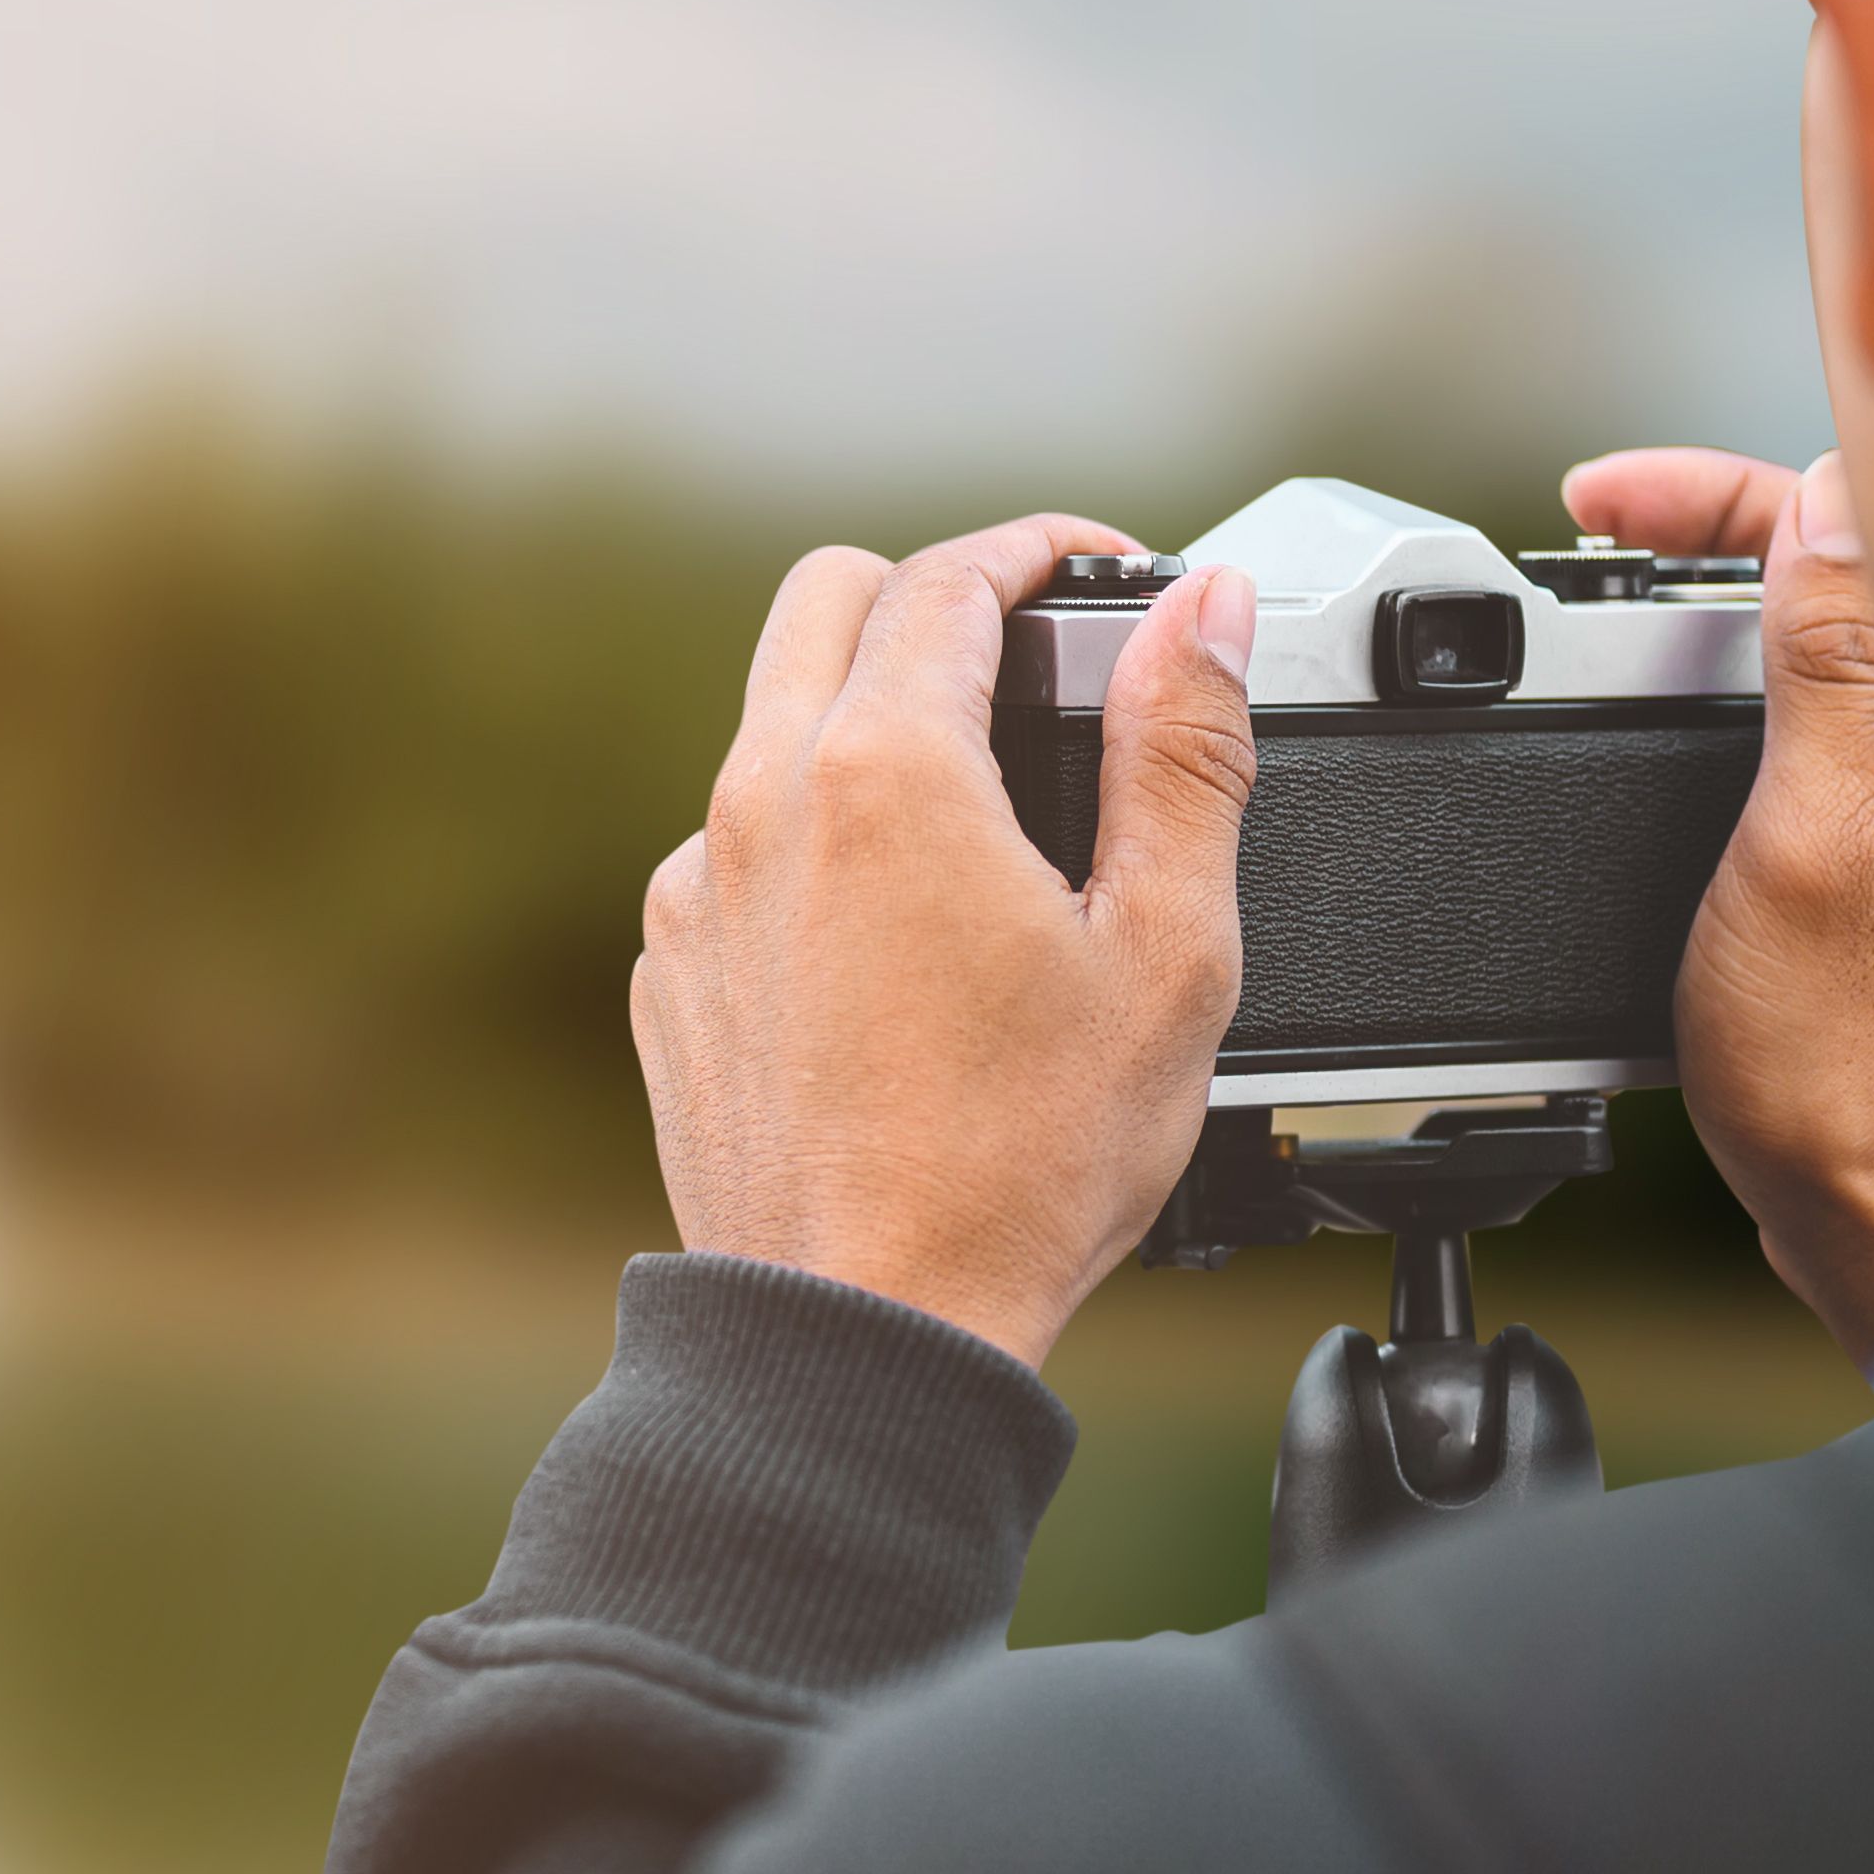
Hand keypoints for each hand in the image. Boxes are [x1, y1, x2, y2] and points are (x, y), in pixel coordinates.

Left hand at [635, 517, 1262, 1369]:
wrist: (867, 1322)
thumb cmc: (1020, 1164)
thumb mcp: (1165, 949)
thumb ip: (1186, 754)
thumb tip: (1201, 614)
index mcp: (881, 774)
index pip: (949, 579)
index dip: (1040, 550)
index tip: (1101, 568)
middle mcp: (760, 806)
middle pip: (825, 602)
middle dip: (933, 597)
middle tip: (1032, 656)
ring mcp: (698, 891)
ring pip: (770, 726)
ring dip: (866, 720)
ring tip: (982, 809)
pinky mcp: (671, 969)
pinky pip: (737, 846)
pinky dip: (815, 839)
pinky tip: (901, 930)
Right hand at [1561, 446, 1873, 1368]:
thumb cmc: (1858, 1067)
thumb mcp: (1812, 840)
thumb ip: (1831, 664)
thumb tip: (1830, 501)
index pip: (1833, 521)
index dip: (1699, 491)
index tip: (1591, 503)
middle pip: (1830, 567)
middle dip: (1704, 531)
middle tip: (1586, 543)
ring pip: (1816, 652)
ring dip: (1709, 619)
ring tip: (1605, 625)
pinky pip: (1806, 742)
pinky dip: (1723, 715)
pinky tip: (1670, 748)